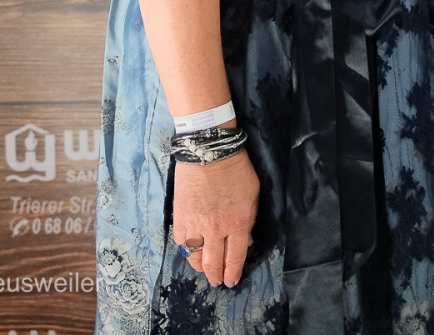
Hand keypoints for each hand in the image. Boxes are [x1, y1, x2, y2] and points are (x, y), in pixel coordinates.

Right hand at [171, 154, 260, 287]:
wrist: (209, 152)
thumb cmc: (236, 170)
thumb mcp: (253, 196)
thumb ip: (248, 221)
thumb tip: (243, 240)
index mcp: (238, 223)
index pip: (235, 257)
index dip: (232, 273)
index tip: (231, 281)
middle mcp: (216, 229)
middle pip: (214, 263)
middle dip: (216, 276)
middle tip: (217, 281)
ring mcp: (196, 224)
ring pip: (195, 257)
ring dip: (200, 267)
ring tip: (204, 269)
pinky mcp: (180, 218)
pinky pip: (182, 243)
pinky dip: (187, 251)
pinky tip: (191, 253)